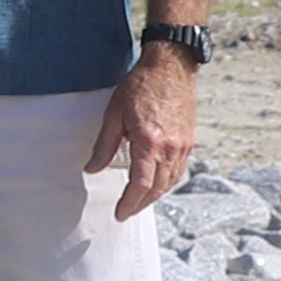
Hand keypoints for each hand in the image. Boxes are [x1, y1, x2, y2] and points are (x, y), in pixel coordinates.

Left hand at [91, 46, 199, 220]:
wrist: (171, 67)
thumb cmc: (139, 86)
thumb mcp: (114, 114)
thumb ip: (104, 145)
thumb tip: (92, 170)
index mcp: (150, 142)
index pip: (141, 184)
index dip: (129, 203)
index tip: (119, 213)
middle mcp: (170, 148)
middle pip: (157, 188)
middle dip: (140, 204)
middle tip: (125, 211)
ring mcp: (183, 145)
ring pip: (170, 181)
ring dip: (154, 195)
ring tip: (138, 201)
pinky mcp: (189, 141)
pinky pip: (179, 170)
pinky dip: (167, 182)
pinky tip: (156, 183)